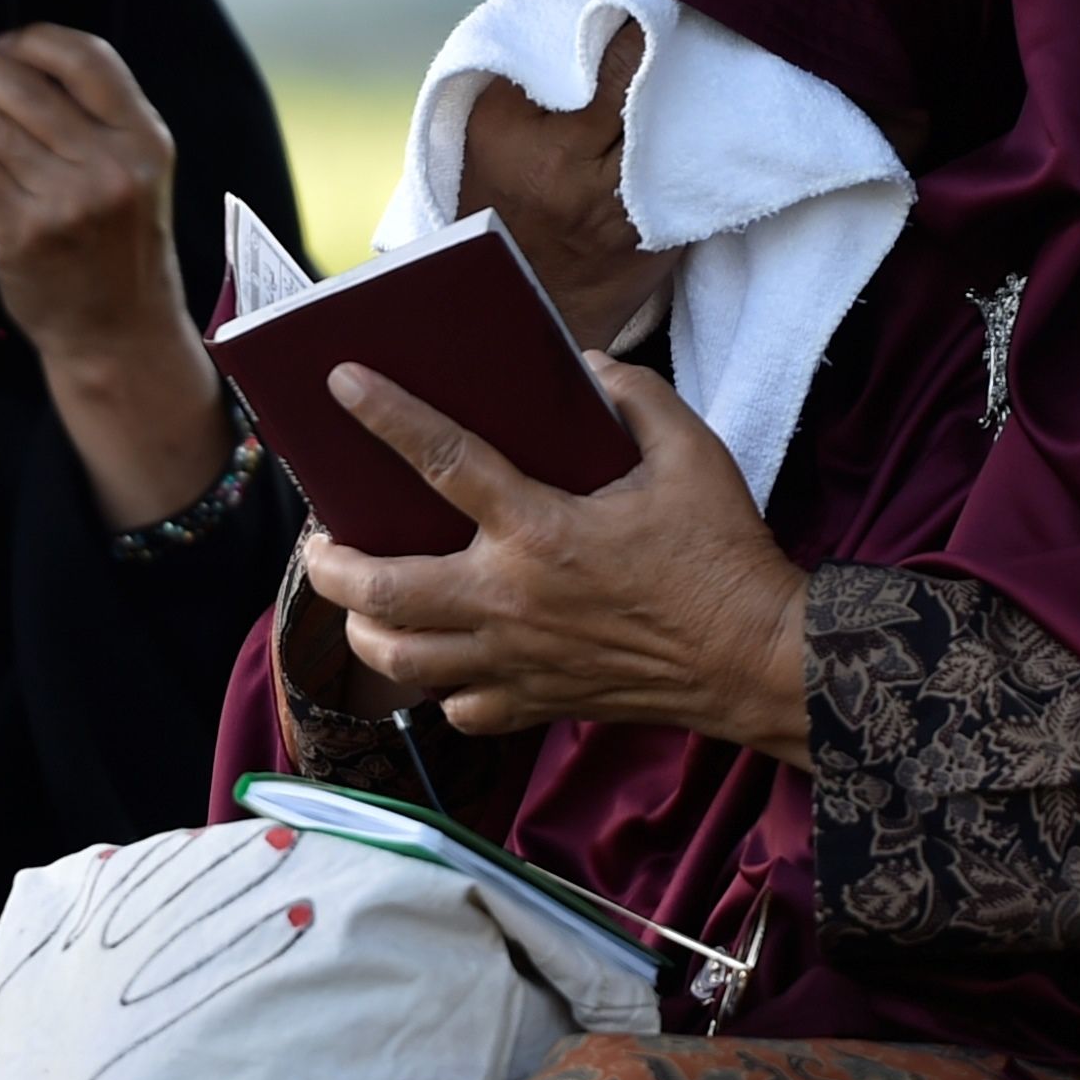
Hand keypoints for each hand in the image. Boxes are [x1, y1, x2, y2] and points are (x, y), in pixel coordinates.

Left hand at [0, 21, 232, 525]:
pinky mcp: (23, 232)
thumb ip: (91, 125)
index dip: (33, 40)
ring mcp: (67, 198)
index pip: (87, 58)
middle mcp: (111, 162)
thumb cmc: (116, 251)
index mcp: (144, 137)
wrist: (119, 334)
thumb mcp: (133, 176)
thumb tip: (3, 67)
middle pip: (23, 86)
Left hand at [0, 829, 317, 1079]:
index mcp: (125, 1029)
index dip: (259, 941)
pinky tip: (106, 856)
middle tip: (285, 845)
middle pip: (178, 915)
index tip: (305, 913)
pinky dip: (86, 881)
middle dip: (234, 879)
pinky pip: (59, 909)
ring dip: (176, 866)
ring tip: (219, 839)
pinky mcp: (21, 966)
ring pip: (127, 897)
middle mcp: (96, 985)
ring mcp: (59, 966)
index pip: (207, 970)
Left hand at [300, 358, 811, 760]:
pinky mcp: (537, 703)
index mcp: (541, 528)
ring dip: (365, 632)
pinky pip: (459, 709)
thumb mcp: (691, 453)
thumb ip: (635, 398)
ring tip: (359, 603)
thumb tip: (589, 370)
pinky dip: (438, 689)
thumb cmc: (724, 555)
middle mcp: (511, 599)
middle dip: (331, 564)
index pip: (441, 458)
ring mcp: (517, 661)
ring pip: (403, 660)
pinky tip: (442, 663)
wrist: (759, 660)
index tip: (340, 384)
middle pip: (382, 590)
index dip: (383, 415)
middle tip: (320, 542)